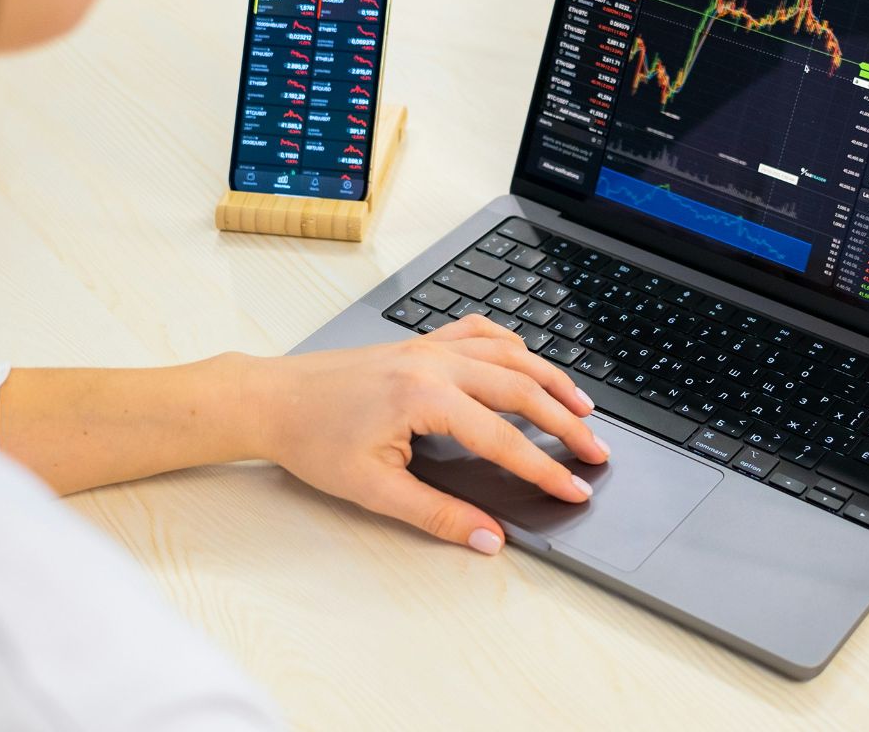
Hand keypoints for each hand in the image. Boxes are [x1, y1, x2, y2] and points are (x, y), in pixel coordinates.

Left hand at [252, 314, 609, 554]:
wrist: (272, 399)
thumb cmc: (312, 439)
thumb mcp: (373, 490)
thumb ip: (438, 515)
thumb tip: (488, 537)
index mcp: (426, 397)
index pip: (504, 439)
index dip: (545, 468)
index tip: (574, 489)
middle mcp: (434, 363)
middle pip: (521, 388)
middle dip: (565, 421)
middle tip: (596, 450)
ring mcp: (428, 346)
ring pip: (509, 354)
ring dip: (550, 378)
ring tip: (581, 406)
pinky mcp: (419, 343)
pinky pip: (479, 332)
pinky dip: (511, 344)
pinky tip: (526, 359)